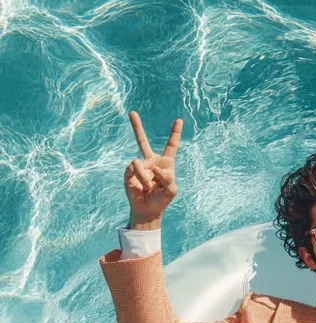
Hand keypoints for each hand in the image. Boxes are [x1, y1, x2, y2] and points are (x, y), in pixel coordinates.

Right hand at [124, 111, 182, 227]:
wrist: (147, 209)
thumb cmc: (161, 200)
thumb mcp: (171, 191)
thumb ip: (168, 178)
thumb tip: (155, 168)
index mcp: (165, 163)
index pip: (171, 145)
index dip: (175, 133)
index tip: (179, 120)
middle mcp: (152, 161)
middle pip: (142, 140)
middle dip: (136, 126)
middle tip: (131, 112)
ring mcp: (140, 165)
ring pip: (141, 162)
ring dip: (145, 176)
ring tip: (148, 186)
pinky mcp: (129, 171)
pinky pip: (134, 168)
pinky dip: (139, 177)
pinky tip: (141, 185)